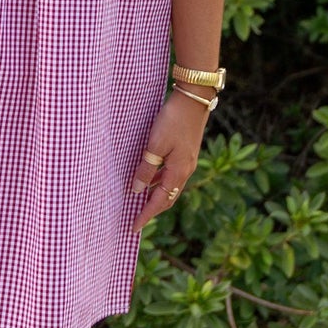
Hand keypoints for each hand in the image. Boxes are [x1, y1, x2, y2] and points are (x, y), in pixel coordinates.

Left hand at [129, 89, 211, 230]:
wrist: (194, 99)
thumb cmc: (173, 120)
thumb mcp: (155, 145)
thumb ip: (146, 168)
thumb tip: (136, 190)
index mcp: (179, 173)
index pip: (160, 202)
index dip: (146, 215)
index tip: (133, 227)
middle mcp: (186, 171)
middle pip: (168, 198)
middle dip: (153, 210)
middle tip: (137, 218)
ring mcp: (188, 162)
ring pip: (170, 187)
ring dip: (156, 196)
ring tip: (141, 200)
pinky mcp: (187, 152)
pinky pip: (172, 175)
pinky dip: (161, 182)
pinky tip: (151, 177)